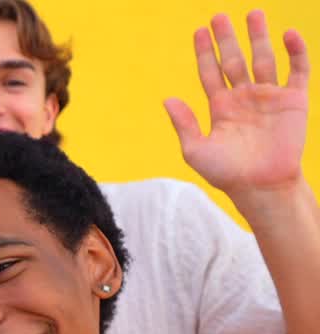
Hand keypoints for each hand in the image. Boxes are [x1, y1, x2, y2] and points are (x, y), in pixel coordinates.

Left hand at [165, 11, 308, 195]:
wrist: (261, 186)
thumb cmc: (227, 173)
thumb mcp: (196, 150)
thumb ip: (184, 124)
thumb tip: (167, 98)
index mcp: (221, 107)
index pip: (211, 73)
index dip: (205, 52)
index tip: (199, 31)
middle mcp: (244, 98)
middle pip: (235, 60)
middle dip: (228, 39)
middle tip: (219, 16)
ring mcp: (269, 97)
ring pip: (264, 59)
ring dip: (259, 37)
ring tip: (253, 13)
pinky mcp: (294, 100)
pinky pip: (297, 70)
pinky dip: (295, 52)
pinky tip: (288, 34)